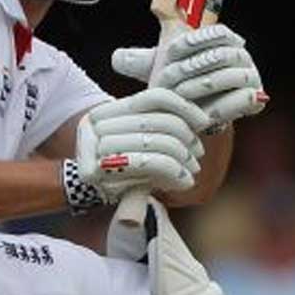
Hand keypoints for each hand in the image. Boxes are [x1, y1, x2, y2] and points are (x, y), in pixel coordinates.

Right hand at [62, 87, 210, 210]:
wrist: (95, 195)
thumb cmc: (128, 168)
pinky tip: (184, 181)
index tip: (204, 123)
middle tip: (197, 154)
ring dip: (183, 158)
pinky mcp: (95, 171)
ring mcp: (90, 148)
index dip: (184, 107)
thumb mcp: (139, 140)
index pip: (154, 98)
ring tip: (192, 168)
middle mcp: (92, 125)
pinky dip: (174, 171)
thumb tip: (202, 120)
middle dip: (187, 138)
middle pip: (157, 121)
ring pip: (156, 142)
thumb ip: (160, 123)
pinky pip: (148, 163)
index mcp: (104, 111)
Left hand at [113, 25, 266, 132]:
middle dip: (194, 65)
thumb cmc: (172, 84)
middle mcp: (241, 57)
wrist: (186, 113)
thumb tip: (120, 54)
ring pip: (234, 75)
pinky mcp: (254, 100)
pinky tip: (203, 114)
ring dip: (205, 83)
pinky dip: (225, 106)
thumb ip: (140, 59)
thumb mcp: (156, 68)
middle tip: (168, 77)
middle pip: (225, 54)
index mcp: (222, 42)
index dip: (197, 38)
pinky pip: (246, 99)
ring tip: (180, 94)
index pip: (219, 32)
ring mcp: (250, 78)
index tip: (171, 49)